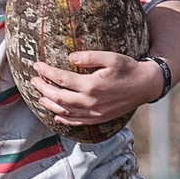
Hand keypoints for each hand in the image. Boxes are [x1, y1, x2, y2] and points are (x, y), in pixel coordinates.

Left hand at [30, 52, 158, 128]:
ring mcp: (94, 113)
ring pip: (64, 111)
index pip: (61, 78)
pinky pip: (77, 122)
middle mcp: (90, 102)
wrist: (146, 85)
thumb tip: (70, 57)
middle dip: (43, 88)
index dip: (46, 72)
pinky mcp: (98, 119)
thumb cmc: (128, 68)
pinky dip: (64, 119)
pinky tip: (56, 115)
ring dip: (49, 104)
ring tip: (39, 97)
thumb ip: (89, 57)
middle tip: (33, 80)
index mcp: (91, 85)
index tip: (36, 65)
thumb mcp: (111, 57)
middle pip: (58, 97)